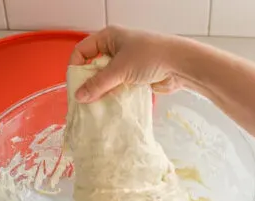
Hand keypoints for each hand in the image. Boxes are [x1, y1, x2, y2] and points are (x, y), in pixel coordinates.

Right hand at [70, 26, 190, 101]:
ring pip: (108, 79)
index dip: (76, 66)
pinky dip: (117, 96)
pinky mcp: (137, 77)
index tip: (74, 85)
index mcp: (108, 38)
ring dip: (104, 91)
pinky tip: (113, 107)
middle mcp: (116, 49)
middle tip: (85, 100)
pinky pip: (121, 87)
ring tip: (98, 106)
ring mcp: (128, 63)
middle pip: (94, 67)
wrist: (180, 65)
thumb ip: (98, 84)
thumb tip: (80, 96)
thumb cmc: (150, 57)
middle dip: (90, 82)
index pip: (82, 50)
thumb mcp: (119, 70)